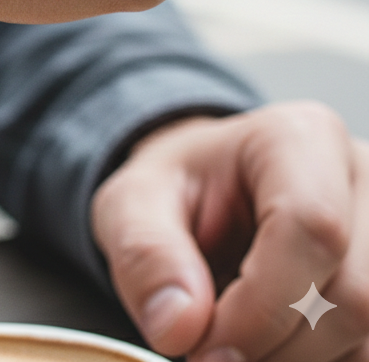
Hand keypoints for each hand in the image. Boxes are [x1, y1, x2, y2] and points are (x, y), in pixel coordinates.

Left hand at [92, 102, 368, 361]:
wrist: (204, 199)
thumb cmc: (174, 192)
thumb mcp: (131, 204)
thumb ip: (145, 253)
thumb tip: (178, 326)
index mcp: (297, 138)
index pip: (311, 227)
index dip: (262, 307)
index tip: (204, 347)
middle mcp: (361, 177)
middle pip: (354, 295)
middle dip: (275, 346)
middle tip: (211, 352)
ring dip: (295, 360)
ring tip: (237, 336)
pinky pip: (368, 354)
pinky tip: (273, 343)